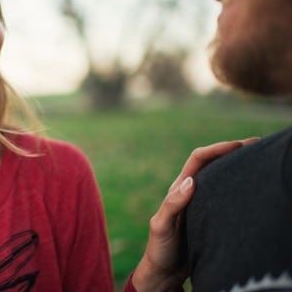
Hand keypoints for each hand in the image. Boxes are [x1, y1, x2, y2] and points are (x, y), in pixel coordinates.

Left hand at [131, 137, 258, 290]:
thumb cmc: (160, 249)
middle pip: (211, 163)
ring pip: (219, 178)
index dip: (217, 148)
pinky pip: (224, 195)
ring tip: (256, 160)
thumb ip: (172, 205)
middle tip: (255, 145)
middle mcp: (189, 192)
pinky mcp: (208, 216)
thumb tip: (190, 181)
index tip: (238, 145)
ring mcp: (199, 203)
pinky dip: (236, 186)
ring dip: (235, 166)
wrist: (162, 271)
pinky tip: (250, 187)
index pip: (198, 160)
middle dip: (231, 151)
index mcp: (178, 189)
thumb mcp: (161, 226)